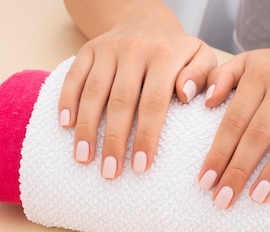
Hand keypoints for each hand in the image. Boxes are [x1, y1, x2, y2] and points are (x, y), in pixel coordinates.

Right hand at [59, 15, 216, 178]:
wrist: (145, 20)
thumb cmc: (176, 51)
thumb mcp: (201, 56)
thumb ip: (203, 75)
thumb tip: (186, 94)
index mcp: (165, 56)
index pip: (154, 102)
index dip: (146, 136)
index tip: (141, 166)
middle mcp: (135, 51)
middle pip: (121, 101)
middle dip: (114, 140)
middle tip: (110, 172)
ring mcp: (108, 49)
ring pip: (94, 92)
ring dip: (87, 127)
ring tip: (84, 158)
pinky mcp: (88, 50)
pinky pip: (74, 76)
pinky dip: (67, 101)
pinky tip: (66, 126)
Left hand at [199, 33, 269, 207]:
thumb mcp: (251, 63)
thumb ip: (222, 77)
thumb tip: (205, 101)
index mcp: (258, 75)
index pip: (234, 120)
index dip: (219, 153)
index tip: (205, 183)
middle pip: (259, 131)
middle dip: (239, 169)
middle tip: (224, 199)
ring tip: (259, 196)